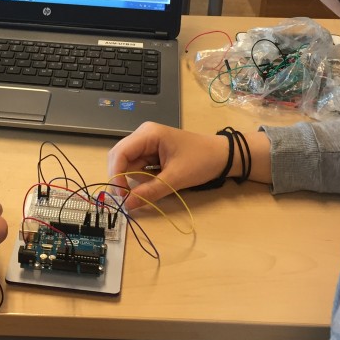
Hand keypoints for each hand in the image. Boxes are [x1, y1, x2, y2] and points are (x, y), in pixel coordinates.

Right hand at [107, 122, 227, 210]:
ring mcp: (147, 143)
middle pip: (120, 157)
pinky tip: (159, 179)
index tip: (121, 196)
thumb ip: (150, 192)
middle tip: (129, 198)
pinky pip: (139, 166)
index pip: (120, 153)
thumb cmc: (201, 161)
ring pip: (128, 164)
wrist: (224, 156)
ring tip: (157, 183)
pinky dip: (144, 178)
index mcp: (148, 134)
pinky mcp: (152, 152)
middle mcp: (143, 135)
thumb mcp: (175, 179)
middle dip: (122, 178)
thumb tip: (127, 205)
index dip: (116, 175)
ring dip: (137, 179)